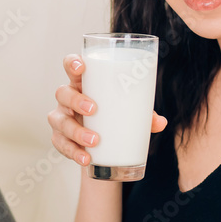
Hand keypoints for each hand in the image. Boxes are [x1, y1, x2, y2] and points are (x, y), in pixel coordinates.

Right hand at [47, 53, 167, 167]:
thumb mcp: (129, 111)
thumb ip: (143, 115)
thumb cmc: (113, 115)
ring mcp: (62, 118)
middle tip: (93, 109)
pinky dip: (73, 152)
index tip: (82, 68)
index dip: (72, 63)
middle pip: (63, 93)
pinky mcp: (60, 138)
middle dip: (76, 100)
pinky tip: (86, 158)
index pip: (71, 66)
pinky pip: (60, 144)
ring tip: (94, 141)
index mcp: (83, 83)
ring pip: (59, 120)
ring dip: (76, 131)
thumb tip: (160, 122)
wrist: (102, 144)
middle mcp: (68, 98)